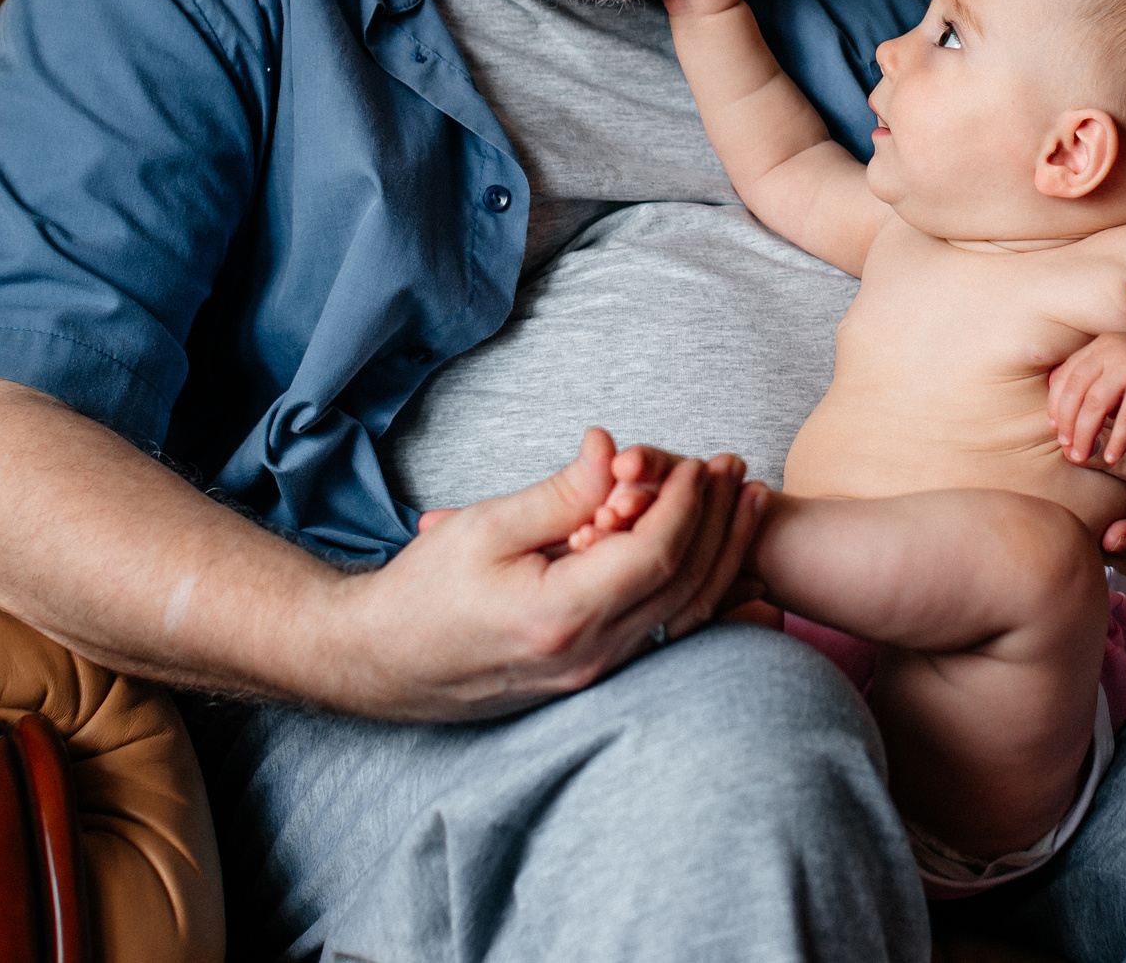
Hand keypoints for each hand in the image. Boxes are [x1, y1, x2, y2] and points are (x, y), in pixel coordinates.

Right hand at [352, 428, 763, 718]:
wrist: (380, 663)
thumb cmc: (422, 592)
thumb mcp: (485, 527)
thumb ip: (560, 493)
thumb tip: (613, 448)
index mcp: (559, 616)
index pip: (652, 557)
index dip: (685, 506)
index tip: (700, 464)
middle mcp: (587, 656)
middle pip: (682, 589)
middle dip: (718, 525)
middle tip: (738, 473)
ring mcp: (593, 674)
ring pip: (683, 617)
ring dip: (721, 559)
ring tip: (745, 508)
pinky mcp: (591, 676)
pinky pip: (665, 638)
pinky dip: (704, 600)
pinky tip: (735, 576)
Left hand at [1050, 332, 1125, 467]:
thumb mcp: (1119, 373)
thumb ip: (1095, 385)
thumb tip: (1060, 413)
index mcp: (1100, 348)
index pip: (1065, 376)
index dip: (1056, 404)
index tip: (1054, 428)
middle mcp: (1111, 351)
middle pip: (1075, 390)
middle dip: (1067, 422)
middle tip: (1066, 448)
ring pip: (1095, 403)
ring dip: (1085, 433)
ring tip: (1081, 455)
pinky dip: (1118, 440)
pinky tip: (1112, 458)